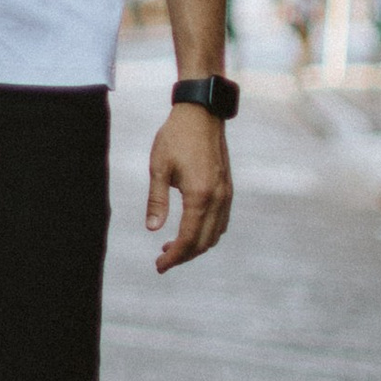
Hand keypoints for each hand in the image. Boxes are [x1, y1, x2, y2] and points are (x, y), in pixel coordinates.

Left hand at [146, 106, 231, 270]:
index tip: (159, 266)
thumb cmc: (176, 137)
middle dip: (183, 256)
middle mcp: (218, 198)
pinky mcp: (228, 188)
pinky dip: (207, 232)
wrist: (201, 113)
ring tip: (171, 246)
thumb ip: (157, 200)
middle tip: (162, 261)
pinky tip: (190, 229)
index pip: (188, 238)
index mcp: (200, 196)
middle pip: (204, 242)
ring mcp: (226, 194)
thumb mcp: (159, 167)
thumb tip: (152, 229)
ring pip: (215, 234)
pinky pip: (221, 221)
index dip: (174, 257)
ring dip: (196, 245)